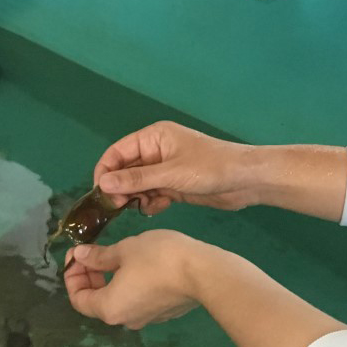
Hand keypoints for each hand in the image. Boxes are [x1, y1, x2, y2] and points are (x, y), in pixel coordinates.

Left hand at [64, 230, 210, 329]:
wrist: (203, 272)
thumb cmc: (158, 258)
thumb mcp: (125, 249)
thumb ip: (99, 256)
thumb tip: (80, 256)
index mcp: (109, 308)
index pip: (78, 299)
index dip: (72, 276)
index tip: (76, 254)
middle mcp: (124, 320)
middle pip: (97, 301)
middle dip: (90, 276)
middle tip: (92, 252)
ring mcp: (146, 318)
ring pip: (118, 300)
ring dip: (110, 279)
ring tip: (115, 254)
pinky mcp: (163, 312)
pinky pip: (137, 299)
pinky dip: (129, 284)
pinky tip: (138, 264)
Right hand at [93, 121, 257, 214]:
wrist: (246, 181)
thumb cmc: (210, 169)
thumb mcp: (171, 174)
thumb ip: (137, 179)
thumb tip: (103, 183)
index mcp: (154, 137)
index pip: (117, 151)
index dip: (105, 171)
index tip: (100, 194)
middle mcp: (156, 151)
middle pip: (125, 169)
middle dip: (120, 187)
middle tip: (119, 207)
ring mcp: (165, 168)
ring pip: (137, 184)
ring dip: (136, 197)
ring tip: (141, 207)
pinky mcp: (174, 185)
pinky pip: (152, 194)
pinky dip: (150, 202)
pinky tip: (157, 208)